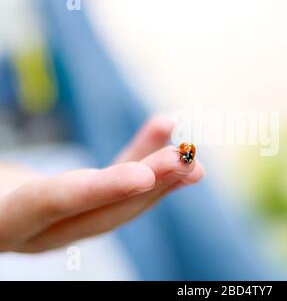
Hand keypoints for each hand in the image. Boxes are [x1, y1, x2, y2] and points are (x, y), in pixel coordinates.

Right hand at [0, 116, 202, 252]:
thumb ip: (4, 174)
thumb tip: (12, 166)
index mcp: (7, 220)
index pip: (58, 203)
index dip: (102, 189)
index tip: (146, 176)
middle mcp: (41, 230)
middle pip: (103, 209)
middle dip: (149, 184)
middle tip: (188, 160)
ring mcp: (63, 222)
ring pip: (119, 202)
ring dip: (159, 176)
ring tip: (190, 151)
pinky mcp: (78, 207)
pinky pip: (116, 185)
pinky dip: (141, 160)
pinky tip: (164, 134)